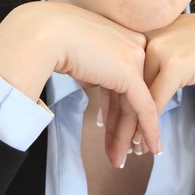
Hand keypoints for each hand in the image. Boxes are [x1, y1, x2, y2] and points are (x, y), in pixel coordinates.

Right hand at [0, 2, 160, 166]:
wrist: (44, 34)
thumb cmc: (52, 41)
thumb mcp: (81, 55)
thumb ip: (94, 69)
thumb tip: (94, 82)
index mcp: (124, 36)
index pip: (127, 80)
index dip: (121, 109)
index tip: (114, 129)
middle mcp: (135, 45)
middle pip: (132, 95)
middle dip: (125, 128)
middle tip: (121, 153)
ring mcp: (135, 57)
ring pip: (136, 106)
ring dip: (126, 136)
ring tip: (118, 160)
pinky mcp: (131, 73)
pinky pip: (143, 108)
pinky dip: (147, 130)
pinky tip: (150, 147)